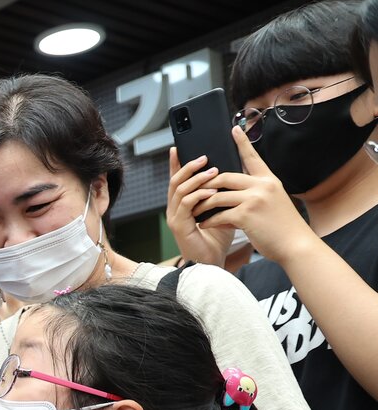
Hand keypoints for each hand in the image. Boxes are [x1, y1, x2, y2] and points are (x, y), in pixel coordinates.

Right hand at [165, 148, 232, 266]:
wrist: (213, 261)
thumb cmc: (218, 236)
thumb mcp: (222, 208)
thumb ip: (221, 192)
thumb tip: (234, 171)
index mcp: (184, 203)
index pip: (178, 179)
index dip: (177, 163)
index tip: (178, 147)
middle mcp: (175, 208)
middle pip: (175, 180)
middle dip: (189, 166)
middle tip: (205, 157)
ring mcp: (175, 217)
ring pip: (180, 190)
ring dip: (197, 179)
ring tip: (214, 171)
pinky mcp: (179, 226)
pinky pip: (186, 205)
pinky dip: (199, 196)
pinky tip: (212, 192)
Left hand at [192, 126, 317, 264]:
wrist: (296, 245)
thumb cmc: (282, 227)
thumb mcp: (272, 202)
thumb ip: (253, 194)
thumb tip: (227, 195)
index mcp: (269, 180)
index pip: (252, 157)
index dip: (242, 142)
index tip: (233, 129)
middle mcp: (262, 185)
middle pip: (225, 176)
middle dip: (206, 184)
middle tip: (194, 191)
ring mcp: (254, 198)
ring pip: (218, 195)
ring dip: (203, 204)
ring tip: (195, 211)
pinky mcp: (246, 214)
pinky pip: (219, 214)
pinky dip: (209, 220)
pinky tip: (204, 224)